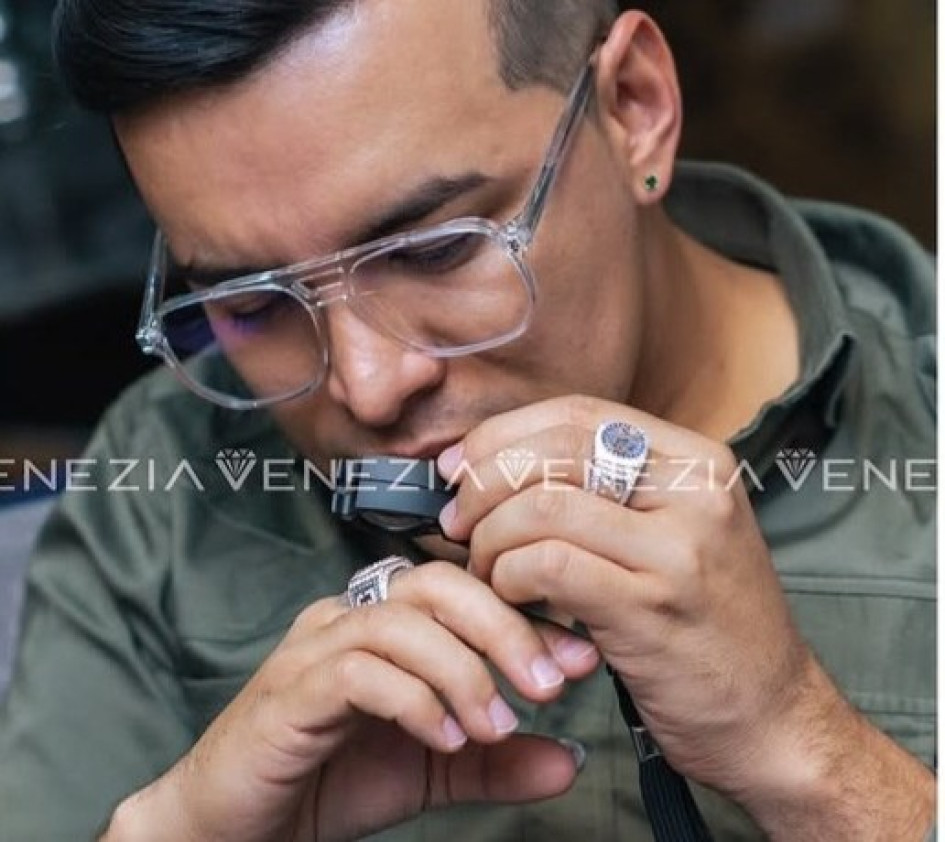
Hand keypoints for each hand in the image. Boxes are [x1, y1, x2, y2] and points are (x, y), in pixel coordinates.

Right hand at [107, 562, 598, 841]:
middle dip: (502, 627)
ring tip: (497, 724)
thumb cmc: (330, 781)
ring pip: (400, 622)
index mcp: (387, 622)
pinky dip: (412, 701)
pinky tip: (443, 739)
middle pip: (435, 586)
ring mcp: (315, 648)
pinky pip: (357, 672)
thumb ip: (495, 760)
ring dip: (462, 670)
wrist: (238, 824)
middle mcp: (350, 618)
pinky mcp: (290, 690)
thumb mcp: (432, 767)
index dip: (525, 616)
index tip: (581, 657)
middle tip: (550, 682)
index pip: (464, 590)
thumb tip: (571, 760)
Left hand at [438, 395, 826, 799]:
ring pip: (541, 506)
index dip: (503, 434)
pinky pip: (545, 565)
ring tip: (484, 568)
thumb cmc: (706, 623)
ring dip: (488, 537)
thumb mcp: (676, 533)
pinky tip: (510, 597)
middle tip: (458, 522)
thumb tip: (497, 462)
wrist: (773, 717)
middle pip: (553, 450)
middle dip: (483, 482)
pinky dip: (506, 577)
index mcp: (698, 461)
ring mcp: (677, 549)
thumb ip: (607, 490)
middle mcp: (695, 492)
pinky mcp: (650, 607)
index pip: (577, 412)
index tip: (460, 466)